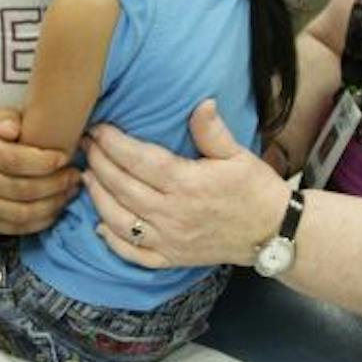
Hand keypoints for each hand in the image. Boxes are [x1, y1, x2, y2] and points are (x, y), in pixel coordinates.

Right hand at [0, 108, 76, 235]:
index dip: (44, 163)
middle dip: (54, 185)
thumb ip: (8, 118)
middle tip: (74, 177)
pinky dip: (39, 222)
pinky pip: (14, 228)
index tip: (64, 158)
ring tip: (68, 193)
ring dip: (50, 206)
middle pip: (19, 189)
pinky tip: (54, 209)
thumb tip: (13, 129)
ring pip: (19, 213)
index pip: (13, 160)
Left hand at [83, 101, 289, 268]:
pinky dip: (112, 241)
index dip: (113, 144)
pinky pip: (134, 254)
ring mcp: (170, 240)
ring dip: (98, 198)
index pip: (139, 161)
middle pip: (122, 187)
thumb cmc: (256, 190)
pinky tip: (99, 225)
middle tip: (85, 145)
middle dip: (98, 163)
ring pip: (120, 220)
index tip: (98, 129)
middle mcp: (173, 214)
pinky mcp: (172, 259)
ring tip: (86, 177)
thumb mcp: (238, 155)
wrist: (275, 233)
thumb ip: (212, 131)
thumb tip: (201, 103)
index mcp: (187, 184)